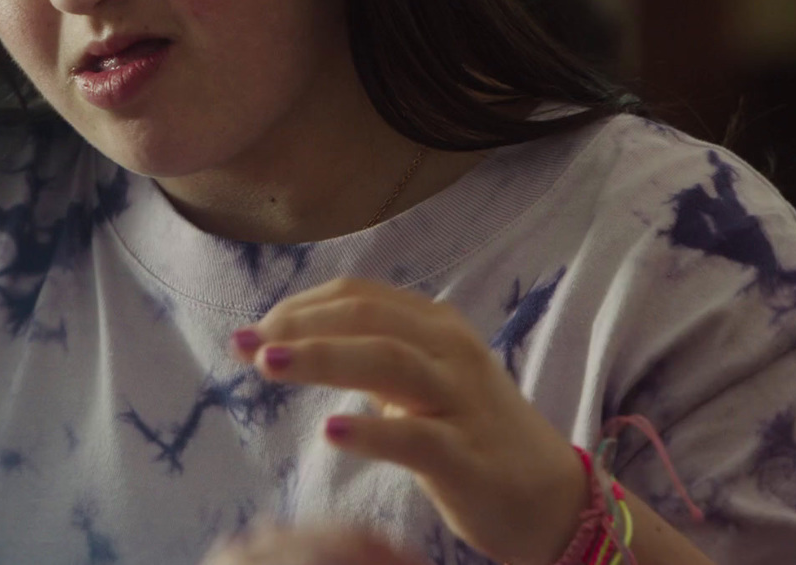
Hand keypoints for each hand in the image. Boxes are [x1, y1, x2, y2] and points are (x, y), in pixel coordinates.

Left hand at [232, 278, 587, 564]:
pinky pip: (417, 437)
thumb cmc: (470, 432)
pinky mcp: (468, 457)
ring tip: (269, 365)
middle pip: (366, 320)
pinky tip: (330, 432)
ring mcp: (462, 401)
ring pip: (389, 362)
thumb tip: (288, 338)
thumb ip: (367, 353)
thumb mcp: (421, 379)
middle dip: (298, 327)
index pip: (358, 297)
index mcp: (435, 326)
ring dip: (322, 358)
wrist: (550, 499)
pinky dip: (372, 430)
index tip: (254, 329)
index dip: (300, 306)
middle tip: (245, 344)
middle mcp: (451, 352)